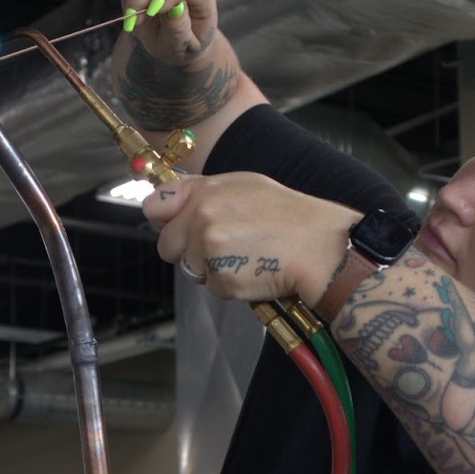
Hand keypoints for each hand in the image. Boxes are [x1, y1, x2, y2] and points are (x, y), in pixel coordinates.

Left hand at [142, 173, 357, 304]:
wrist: (319, 246)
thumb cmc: (288, 216)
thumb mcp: (245, 185)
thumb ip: (203, 192)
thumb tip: (164, 203)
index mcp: (206, 190)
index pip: (155, 205)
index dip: (163, 220)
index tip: (174, 225)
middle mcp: (202, 216)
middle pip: (167, 246)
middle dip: (188, 252)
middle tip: (225, 248)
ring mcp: (209, 248)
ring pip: (191, 270)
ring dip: (212, 270)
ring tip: (247, 256)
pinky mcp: (221, 277)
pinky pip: (213, 288)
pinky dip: (231, 286)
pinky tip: (254, 271)